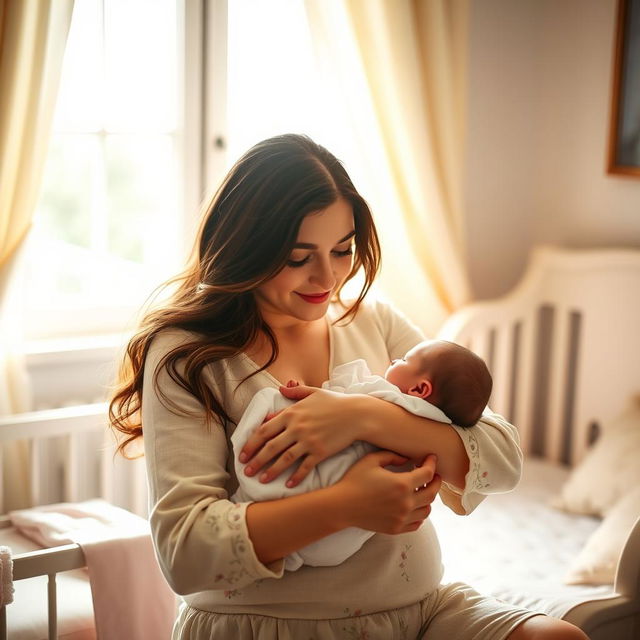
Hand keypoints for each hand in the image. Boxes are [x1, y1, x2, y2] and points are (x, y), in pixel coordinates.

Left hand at [239, 384, 360, 486]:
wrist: (357, 414)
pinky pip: (305, 467)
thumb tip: (281, 389)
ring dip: (271, 471)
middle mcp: (297, 428)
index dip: (251, 443)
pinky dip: (296, 477)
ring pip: (285, 459)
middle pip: (271, 447)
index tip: (242, 454)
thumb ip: (295, 392)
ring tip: (262, 480)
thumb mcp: (313, 392)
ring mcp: (309, 441)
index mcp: (291, 413)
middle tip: (246, 471)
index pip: (265, 430)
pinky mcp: (321, 452)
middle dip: (256, 461)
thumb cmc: (335, 402)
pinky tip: (288, 485)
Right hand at [337, 452, 440, 533]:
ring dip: (428, 499)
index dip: (432, 464)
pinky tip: (414, 506)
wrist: (342, 506)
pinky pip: (417, 523)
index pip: (427, 474)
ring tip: (422, 490)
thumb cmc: (355, 480)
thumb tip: (406, 459)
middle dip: (436, 481)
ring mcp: (402, 518)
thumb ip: (392, 456)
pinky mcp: (396, 528)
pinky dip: (420, 514)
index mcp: (402, 484)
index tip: (431, 458)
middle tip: (434, 475)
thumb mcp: (372, 460)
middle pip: (432, 493)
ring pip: (427, 510)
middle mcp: (406, 503)